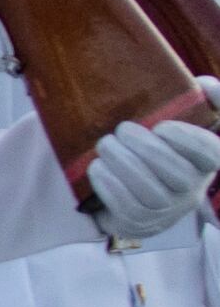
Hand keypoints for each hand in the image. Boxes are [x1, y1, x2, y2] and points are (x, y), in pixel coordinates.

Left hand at [86, 96, 219, 243]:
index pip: (212, 154)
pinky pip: (126, 207)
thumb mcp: (180, 124)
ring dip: (123, 164)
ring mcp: (166, 210)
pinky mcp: (139, 222)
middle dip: (146, 150)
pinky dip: (109, 185)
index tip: (161, 126)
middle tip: (122, 130)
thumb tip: (206, 84)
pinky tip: (98, 167)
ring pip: (150, 192)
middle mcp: (191, 190)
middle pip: (178, 175)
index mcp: (204, 163)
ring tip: (105, 145)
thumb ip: (201, 102)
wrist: (133, 192)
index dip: (189, 140)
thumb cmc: (159, 150)